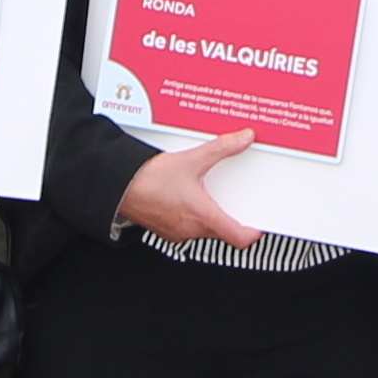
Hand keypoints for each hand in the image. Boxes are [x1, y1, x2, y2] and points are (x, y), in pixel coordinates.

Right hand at [117, 126, 262, 248]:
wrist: (118, 186)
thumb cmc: (147, 179)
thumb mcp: (191, 159)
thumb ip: (221, 148)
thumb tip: (243, 139)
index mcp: (203, 216)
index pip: (239, 237)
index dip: (254, 232)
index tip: (259, 223)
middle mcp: (192, 230)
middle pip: (223, 230)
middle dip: (230, 215)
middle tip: (235, 199)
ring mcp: (177, 233)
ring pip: (204, 229)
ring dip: (209, 213)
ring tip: (208, 193)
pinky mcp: (165, 230)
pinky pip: (187, 227)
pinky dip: (192, 214)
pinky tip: (186, 197)